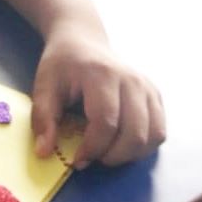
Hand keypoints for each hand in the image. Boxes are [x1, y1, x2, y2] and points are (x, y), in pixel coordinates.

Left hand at [31, 29, 165, 169]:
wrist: (82, 41)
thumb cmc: (62, 64)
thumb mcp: (43, 86)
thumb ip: (43, 119)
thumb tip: (44, 153)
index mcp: (102, 75)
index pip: (106, 122)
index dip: (93, 148)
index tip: (77, 160)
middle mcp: (131, 80)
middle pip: (134, 133)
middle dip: (112, 156)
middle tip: (92, 158)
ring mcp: (147, 87)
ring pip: (153, 136)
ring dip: (130, 154)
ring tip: (106, 152)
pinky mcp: (155, 95)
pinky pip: (159, 131)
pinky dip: (143, 146)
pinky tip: (121, 143)